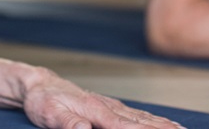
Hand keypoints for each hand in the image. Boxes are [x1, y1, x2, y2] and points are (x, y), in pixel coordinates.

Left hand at [22, 69, 183, 128]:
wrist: (41, 84)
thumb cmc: (43, 100)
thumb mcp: (49, 114)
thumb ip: (68, 123)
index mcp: (96, 111)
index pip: (126, 127)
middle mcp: (110, 108)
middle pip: (144, 123)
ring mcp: (113, 107)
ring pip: (145, 119)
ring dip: (165, 126)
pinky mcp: (112, 108)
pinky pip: (139, 116)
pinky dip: (156, 121)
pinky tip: (166, 124)